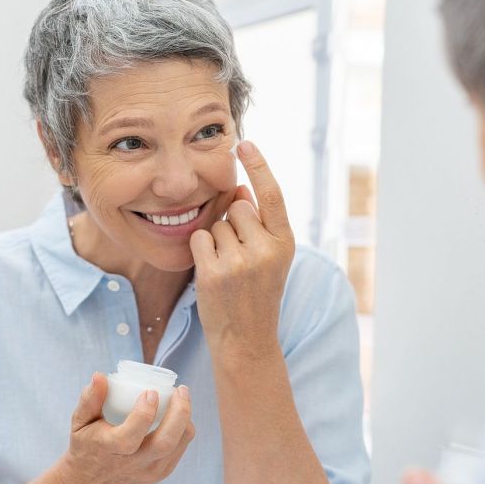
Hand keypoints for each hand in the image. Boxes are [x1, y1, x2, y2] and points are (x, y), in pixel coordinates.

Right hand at [56, 372, 195, 483]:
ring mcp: (148, 472)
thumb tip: (100, 375)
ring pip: (177, 446)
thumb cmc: (85, 448)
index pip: (132, 434)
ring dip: (185, 419)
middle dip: (179, 413)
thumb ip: (89, 399)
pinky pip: (179, 451)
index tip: (151, 392)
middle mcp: (132, 464)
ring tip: (182, 398)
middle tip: (181, 390)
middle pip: (164, 442)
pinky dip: (183, 431)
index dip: (144, 412)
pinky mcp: (158, 476)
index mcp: (110, 450)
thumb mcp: (80, 423)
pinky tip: (180, 414)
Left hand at [189, 140, 295, 359]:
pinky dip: (200, 251)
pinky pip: (199, 239)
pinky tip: (212, 274)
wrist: (247, 341)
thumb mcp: (269, 259)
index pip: (271, 195)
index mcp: (285, 243)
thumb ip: (258, 225)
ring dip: (216, 241)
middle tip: (239, 258)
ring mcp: (239, 262)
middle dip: (232, 224)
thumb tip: (241, 191)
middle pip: (237, 208)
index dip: (259, 166)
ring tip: (229, 271)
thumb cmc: (256, 295)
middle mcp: (266, 249)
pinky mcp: (214, 273)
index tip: (245, 143)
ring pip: (216, 224)